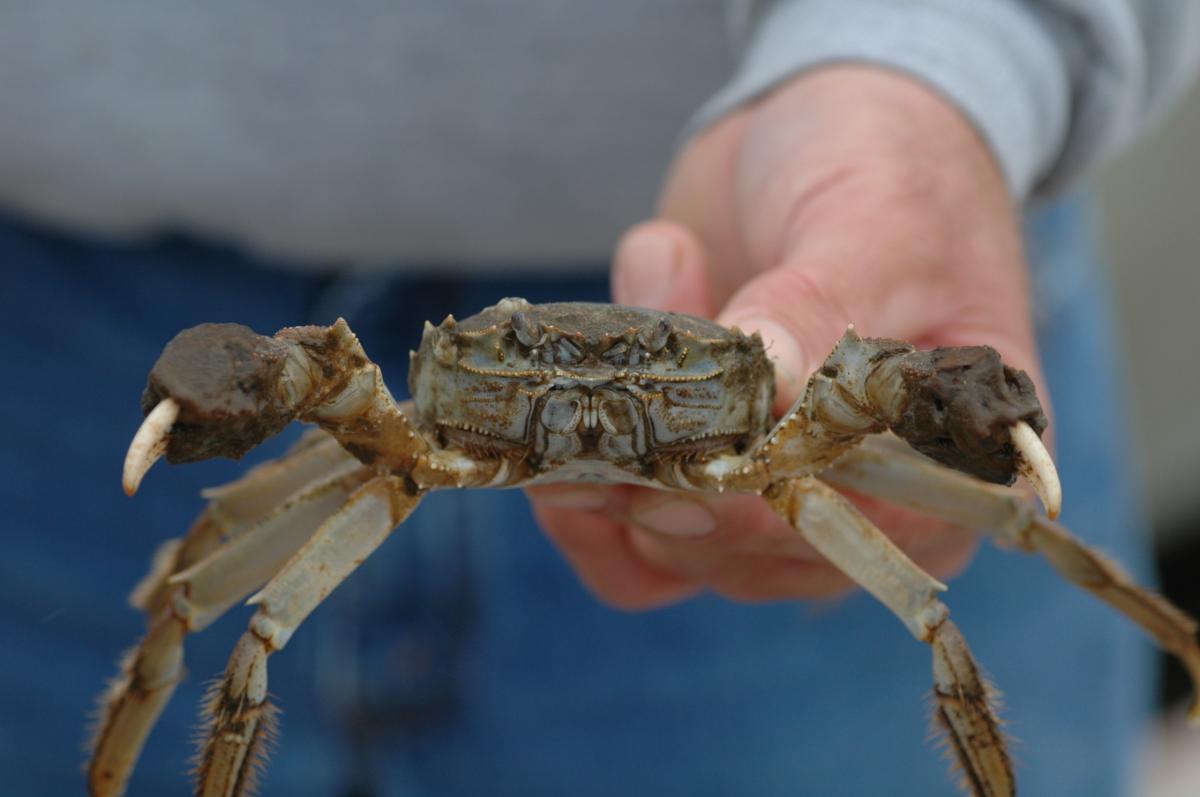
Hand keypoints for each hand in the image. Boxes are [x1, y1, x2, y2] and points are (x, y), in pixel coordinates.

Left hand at [528, 66, 1048, 608]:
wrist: (813, 133)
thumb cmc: (888, 168)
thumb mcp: (874, 222)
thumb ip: (820, 309)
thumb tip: (771, 385)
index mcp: (943, 464)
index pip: (844, 529)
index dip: (748, 502)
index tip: (673, 444)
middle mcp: (862, 506)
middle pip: (741, 549)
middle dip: (662, 469)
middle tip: (624, 369)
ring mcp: (767, 497)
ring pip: (668, 545)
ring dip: (614, 458)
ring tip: (618, 337)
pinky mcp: (695, 480)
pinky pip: (627, 552)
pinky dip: (580, 514)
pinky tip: (558, 429)